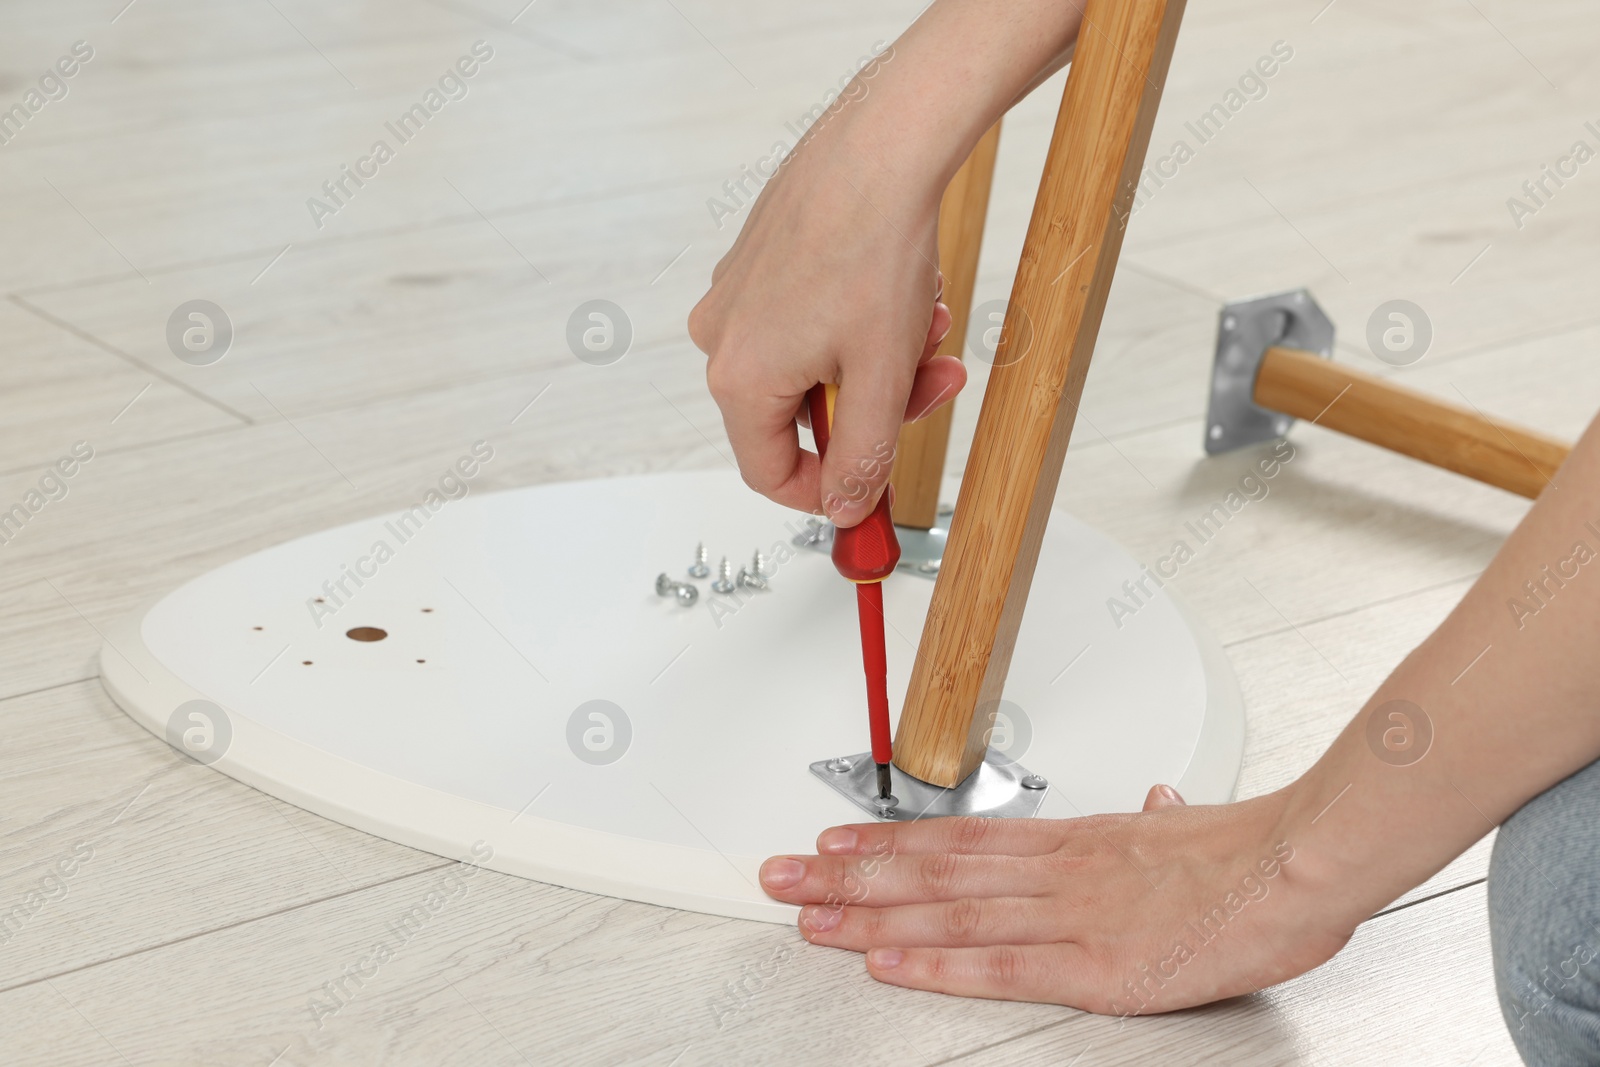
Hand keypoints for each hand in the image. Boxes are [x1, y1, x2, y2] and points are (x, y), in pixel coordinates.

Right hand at [688, 115, 964, 526]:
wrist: (882, 146)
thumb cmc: (874, 248)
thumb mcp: (880, 378)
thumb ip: (860, 457)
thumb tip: (844, 505)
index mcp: (739, 378)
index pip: (771, 473)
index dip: (831, 491)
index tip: (874, 487)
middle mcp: (722, 337)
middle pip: (803, 415)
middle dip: (876, 406)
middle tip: (935, 384)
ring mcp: (738, 295)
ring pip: (816, 366)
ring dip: (879, 360)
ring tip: (927, 324)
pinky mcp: (761, 261)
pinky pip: (811, 320)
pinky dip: (861, 321)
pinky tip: (903, 293)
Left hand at [758, 785, 1357, 1014]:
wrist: (1301, 861)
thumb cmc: (1253, 849)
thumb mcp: (1193, 826)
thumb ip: (1157, 824)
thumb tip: (1156, 807)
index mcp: (1077, 840)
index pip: (959, 838)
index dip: (888, 842)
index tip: (834, 843)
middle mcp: (1057, 870)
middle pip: (933, 869)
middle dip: (849, 876)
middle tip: (782, 877)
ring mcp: (1071, 915)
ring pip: (949, 909)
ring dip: (869, 913)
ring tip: (808, 915)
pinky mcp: (1098, 966)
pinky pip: (1000, 963)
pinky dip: (936, 962)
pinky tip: (886, 961)